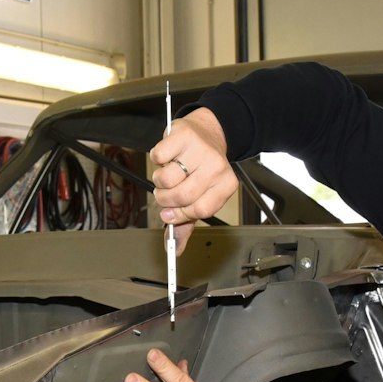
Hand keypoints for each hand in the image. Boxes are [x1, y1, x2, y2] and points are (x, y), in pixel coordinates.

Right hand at [149, 111, 237, 252]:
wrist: (207, 132)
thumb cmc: (201, 168)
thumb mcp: (199, 196)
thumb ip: (186, 224)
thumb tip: (174, 249)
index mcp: (226, 185)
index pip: (201, 210)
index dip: (181, 215)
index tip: (169, 215)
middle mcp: (217, 167)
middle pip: (183, 196)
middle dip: (166, 200)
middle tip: (164, 195)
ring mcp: (200, 150)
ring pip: (167, 178)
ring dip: (159, 181)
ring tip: (166, 175)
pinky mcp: (183, 136)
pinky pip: (158, 157)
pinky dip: (156, 159)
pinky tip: (167, 157)